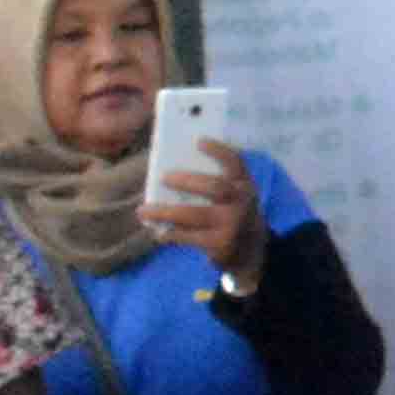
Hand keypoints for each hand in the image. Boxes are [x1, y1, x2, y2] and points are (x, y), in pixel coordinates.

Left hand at [140, 140, 262, 281]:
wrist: (252, 253)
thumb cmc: (234, 216)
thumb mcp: (236, 198)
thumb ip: (217, 186)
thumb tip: (172, 176)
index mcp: (244, 185)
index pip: (236, 163)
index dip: (219, 151)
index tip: (199, 142)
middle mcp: (241, 202)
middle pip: (215, 187)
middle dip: (187, 181)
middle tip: (164, 177)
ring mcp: (231, 224)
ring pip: (194, 214)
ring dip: (165, 212)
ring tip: (143, 211)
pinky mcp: (220, 244)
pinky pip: (189, 236)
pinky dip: (171, 234)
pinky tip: (159, 234)